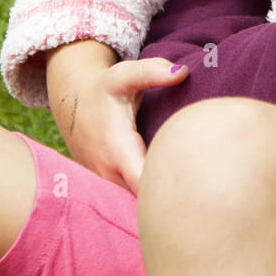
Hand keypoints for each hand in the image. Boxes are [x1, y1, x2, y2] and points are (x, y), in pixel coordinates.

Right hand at [57, 58, 188, 193]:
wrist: (73, 102)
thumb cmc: (104, 89)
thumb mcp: (124, 75)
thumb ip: (151, 72)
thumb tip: (182, 72)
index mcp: (118, 152)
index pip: (145, 186)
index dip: (168, 190)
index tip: (194, 183)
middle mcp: (110, 175)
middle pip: (144, 202)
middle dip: (171, 199)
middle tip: (202, 191)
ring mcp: (106, 185)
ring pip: (137, 204)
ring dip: (159, 201)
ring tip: (191, 194)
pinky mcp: (107, 187)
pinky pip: (129, 201)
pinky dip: (148, 200)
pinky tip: (170, 192)